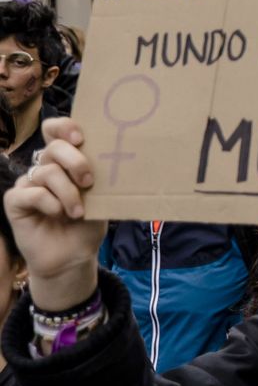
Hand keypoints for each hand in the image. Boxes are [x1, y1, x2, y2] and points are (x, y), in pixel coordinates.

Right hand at [4, 118, 106, 310]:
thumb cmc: (87, 225)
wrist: (73, 257)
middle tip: (88, 182)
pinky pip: (31, 192)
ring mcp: (28, 183)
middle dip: (75, 161)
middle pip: (53, 148)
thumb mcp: (100, 198)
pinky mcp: (15, 201)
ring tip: (78, 212)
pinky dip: (49, 203)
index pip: (55, 130)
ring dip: (68, 193)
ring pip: (46, 173)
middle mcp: (44, 168)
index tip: (81, 139)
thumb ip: (98, 177)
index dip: (64, 128)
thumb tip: (114, 157)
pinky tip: (58, 214)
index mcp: (65, 161)